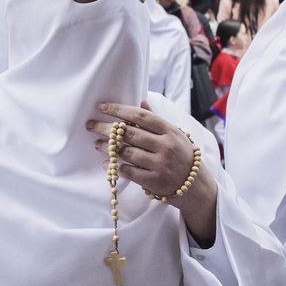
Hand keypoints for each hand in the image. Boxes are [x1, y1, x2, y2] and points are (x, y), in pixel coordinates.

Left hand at [87, 102, 217, 243]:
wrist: (194, 184)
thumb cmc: (181, 154)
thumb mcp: (174, 134)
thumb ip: (156, 119)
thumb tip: (141, 101)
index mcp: (168, 130)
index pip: (140, 116)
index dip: (119, 110)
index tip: (103, 107)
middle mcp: (164, 146)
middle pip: (129, 133)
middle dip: (106, 128)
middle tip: (90, 124)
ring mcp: (159, 164)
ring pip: (126, 152)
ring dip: (107, 147)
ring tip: (96, 143)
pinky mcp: (153, 180)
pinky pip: (129, 171)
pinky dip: (115, 167)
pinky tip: (106, 163)